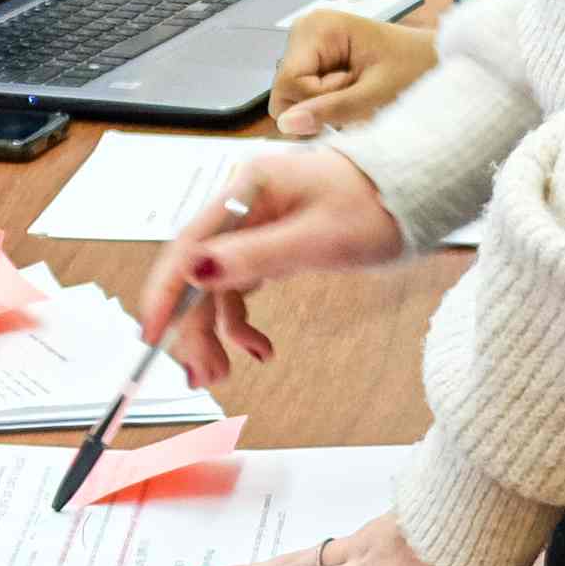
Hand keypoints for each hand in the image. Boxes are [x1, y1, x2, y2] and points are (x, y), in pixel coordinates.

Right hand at [134, 143, 398, 387]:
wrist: (413, 191)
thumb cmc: (376, 204)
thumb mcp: (319, 238)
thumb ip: (256, 255)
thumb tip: (196, 269)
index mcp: (246, 190)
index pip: (187, 245)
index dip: (164, 293)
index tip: (151, 336)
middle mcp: (241, 206)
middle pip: (197, 271)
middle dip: (192, 326)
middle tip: (200, 375)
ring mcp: (252, 227)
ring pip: (215, 287)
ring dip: (214, 332)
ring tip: (221, 375)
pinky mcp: (268, 245)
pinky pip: (239, 289)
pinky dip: (241, 323)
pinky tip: (259, 349)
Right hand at [270, 11, 436, 134]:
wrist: (434, 59)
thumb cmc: (415, 69)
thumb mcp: (376, 95)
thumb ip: (331, 109)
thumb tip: (286, 124)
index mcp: (317, 27)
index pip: (288, 83)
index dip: (315, 103)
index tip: (352, 95)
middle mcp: (304, 30)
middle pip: (285, 90)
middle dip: (316, 105)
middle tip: (357, 96)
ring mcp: (307, 44)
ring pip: (292, 96)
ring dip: (323, 106)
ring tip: (358, 92)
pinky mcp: (314, 58)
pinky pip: (304, 93)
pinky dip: (326, 102)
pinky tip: (351, 92)